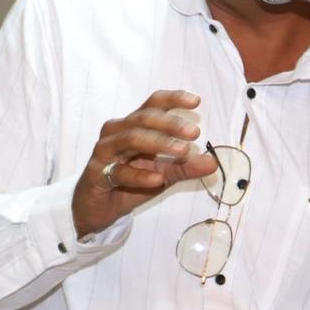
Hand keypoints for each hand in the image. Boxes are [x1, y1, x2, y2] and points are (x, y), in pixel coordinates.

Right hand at [71, 89, 219, 237]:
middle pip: (144, 118)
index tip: (196, 102)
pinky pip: (120, 170)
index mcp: (133, 126)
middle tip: (195, 132)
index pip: (153, 104)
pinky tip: (158, 178)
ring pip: (131, 138)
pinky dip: (140, 174)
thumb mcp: (163, 175)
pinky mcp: (97, 172)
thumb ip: (185, 167)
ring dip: (159, 143)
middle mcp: (117, 132)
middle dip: (171, 123)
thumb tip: (213, 162)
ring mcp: (105, 150)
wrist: (97, 209)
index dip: (173, 99)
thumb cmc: (129, 183)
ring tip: (183, 152)